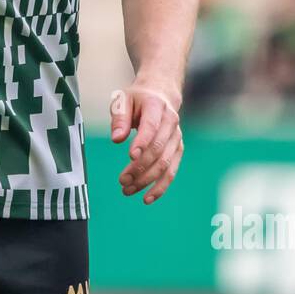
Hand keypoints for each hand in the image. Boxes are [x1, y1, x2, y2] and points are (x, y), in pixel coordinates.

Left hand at [110, 83, 183, 204]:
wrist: (160, 95)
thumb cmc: (137, 99)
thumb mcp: (122, 100)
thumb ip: (118, 118)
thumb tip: (116, 139)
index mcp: (156, 107)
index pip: (151, 127)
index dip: (142, 142)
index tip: (130, 156)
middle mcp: (171, 123)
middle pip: (158, 150)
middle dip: (140, 168)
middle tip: (121, 180)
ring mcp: (176, 138)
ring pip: (165, 164)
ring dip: (146, 180)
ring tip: (127, 190)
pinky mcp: (177, 150)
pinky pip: (171, 172)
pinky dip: (160, 187)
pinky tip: (147, 198)